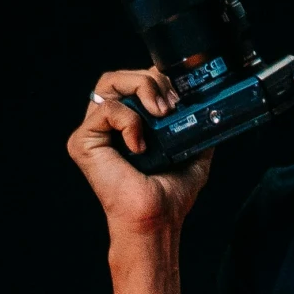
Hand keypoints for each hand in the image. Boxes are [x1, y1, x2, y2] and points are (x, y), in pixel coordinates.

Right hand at [67, 68, 212, 235]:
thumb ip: (196, 125)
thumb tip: (210, 106)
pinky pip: (106, 110)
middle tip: (170, 105)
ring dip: (142, 90)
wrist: (158, 217)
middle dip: (150, 81)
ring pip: (108, 83)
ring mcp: (94, 131)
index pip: (134, 81)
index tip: (180, 96)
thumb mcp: (193, 150)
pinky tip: (140, 145)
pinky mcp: (83, 141)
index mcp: (129, 122)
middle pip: (120, 76)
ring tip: (161, 114)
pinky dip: (129, 121)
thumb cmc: (170, 193)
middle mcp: (108, 124)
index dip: (156, 79)